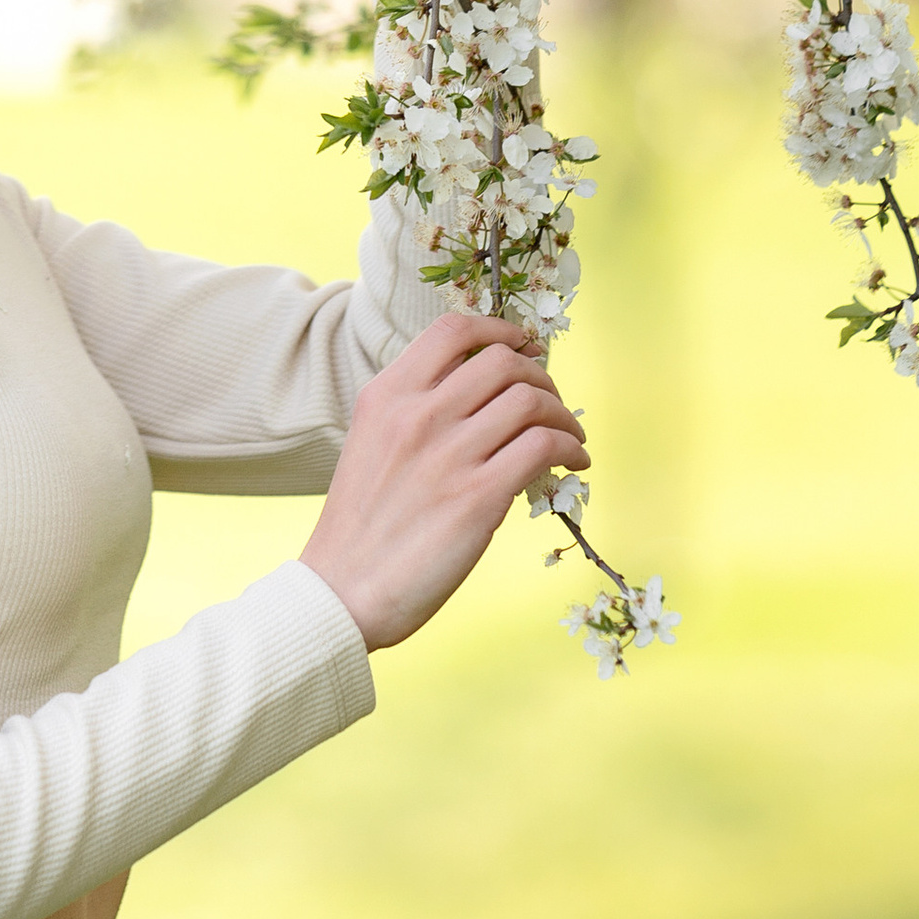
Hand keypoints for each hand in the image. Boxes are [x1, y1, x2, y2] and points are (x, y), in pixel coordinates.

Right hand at [298, 310, 589, 651]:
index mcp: (388, 394)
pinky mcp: (479, 496)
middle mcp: (419, 413)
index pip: (453, 331)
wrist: (344, 589)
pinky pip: (543, 447)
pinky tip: (574, 464)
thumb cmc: (361, 526)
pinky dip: (570, 448)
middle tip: (552, 398)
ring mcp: (450, 452)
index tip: (524, 344)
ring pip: (531, 400)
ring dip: (563, 414)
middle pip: (503, 361)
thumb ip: (415, 412)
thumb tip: (480, 400)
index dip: (500, 329)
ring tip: (571, 436)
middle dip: (541, 374)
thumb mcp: (373, 442)